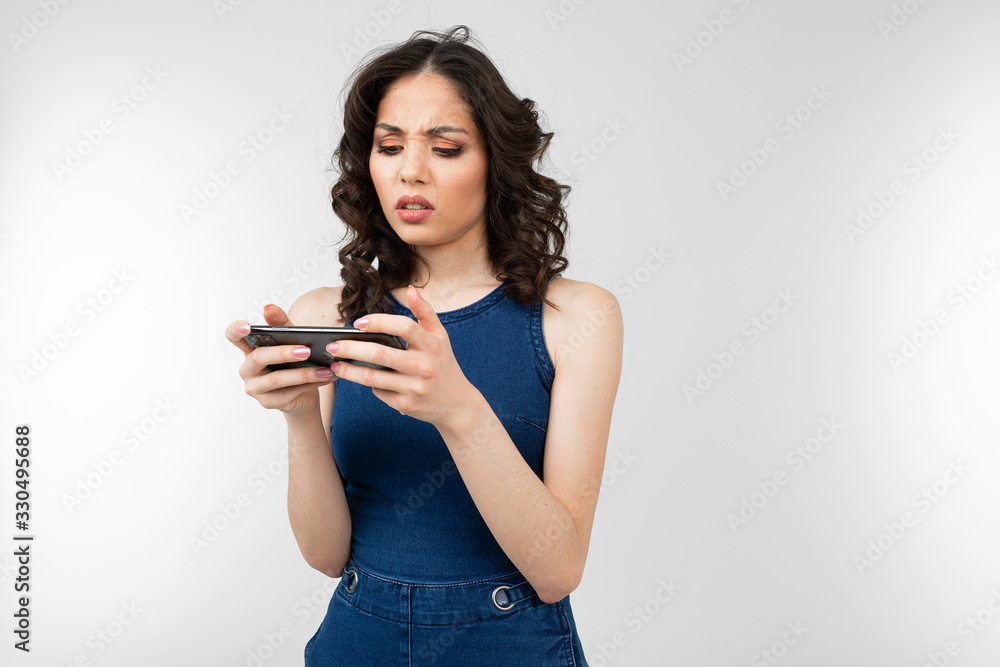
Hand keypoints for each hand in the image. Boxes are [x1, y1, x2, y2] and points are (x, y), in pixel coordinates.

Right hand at [225, 304, 334, 417]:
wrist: (304, 396)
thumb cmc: (294, 364)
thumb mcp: (291, 341)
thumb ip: (281, 325)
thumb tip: (268, 307)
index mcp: (249, 350)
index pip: (233, 337)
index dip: (235, 330)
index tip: (246, 325)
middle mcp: (247, 369)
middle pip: (258, 358)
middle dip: (284, 353)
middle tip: (307, 350)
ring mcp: (255, 388)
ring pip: (277, 379)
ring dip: (304, 374)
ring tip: (324, 369)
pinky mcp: (268, 403)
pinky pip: (289, 393)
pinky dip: (310, 385)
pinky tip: (326, 378)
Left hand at [330, 285, 476, 426]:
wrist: (457, 403)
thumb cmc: (443, 364)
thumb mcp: (440, 336)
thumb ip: (425, 312)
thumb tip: (410, 288)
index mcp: (432, 345)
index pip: (404, 327)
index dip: (379, 322)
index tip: (358, 323)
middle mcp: (423, 367)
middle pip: (380, 355)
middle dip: (350, 349)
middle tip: (331, 345)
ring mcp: (414, 388)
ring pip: (372, 378)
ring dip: (348, 371)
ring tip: (334, 363)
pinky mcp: (406, 405)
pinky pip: (379, 393)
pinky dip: (367, 385)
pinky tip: (358, 378)